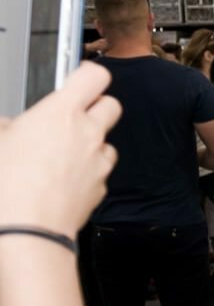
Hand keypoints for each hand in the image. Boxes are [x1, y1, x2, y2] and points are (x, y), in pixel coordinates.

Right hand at [0, 62, 120, 237]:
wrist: (26, 231)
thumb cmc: (7, 187)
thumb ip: (8, 128)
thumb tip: (10, 127)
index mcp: (60, 113)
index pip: (94, 76)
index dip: (88, 73)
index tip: (78, 78)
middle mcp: (87, 133)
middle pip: (112, 105)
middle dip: (96, 106)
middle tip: (72, 116)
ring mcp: (98, 161)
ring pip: (108, 141)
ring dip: (92, 142)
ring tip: (64, 153)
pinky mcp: (101, 186)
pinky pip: (101, 171)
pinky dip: (89, 171)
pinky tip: (65, 180)